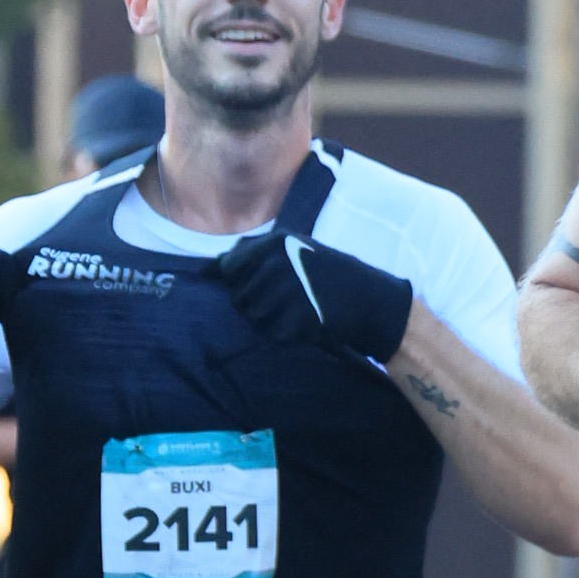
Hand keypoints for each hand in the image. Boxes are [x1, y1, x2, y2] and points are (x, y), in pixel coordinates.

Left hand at [219, 231, 413, 364]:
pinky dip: (287, 334)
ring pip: (253, 317)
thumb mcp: (293, 251)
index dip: (238, 283)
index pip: (230, 268)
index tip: (258, 290)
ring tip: (296, 312)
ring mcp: (285, 290)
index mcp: (274, 244)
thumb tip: (207, 269)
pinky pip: (273, 333)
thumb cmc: (330, 275)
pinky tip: (306, 323)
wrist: (371, 300)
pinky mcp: (295, 317)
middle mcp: (277, 263)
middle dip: (256, 305)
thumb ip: (251, 256)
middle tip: (286, 303)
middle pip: (239, 296)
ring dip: (270, 321)